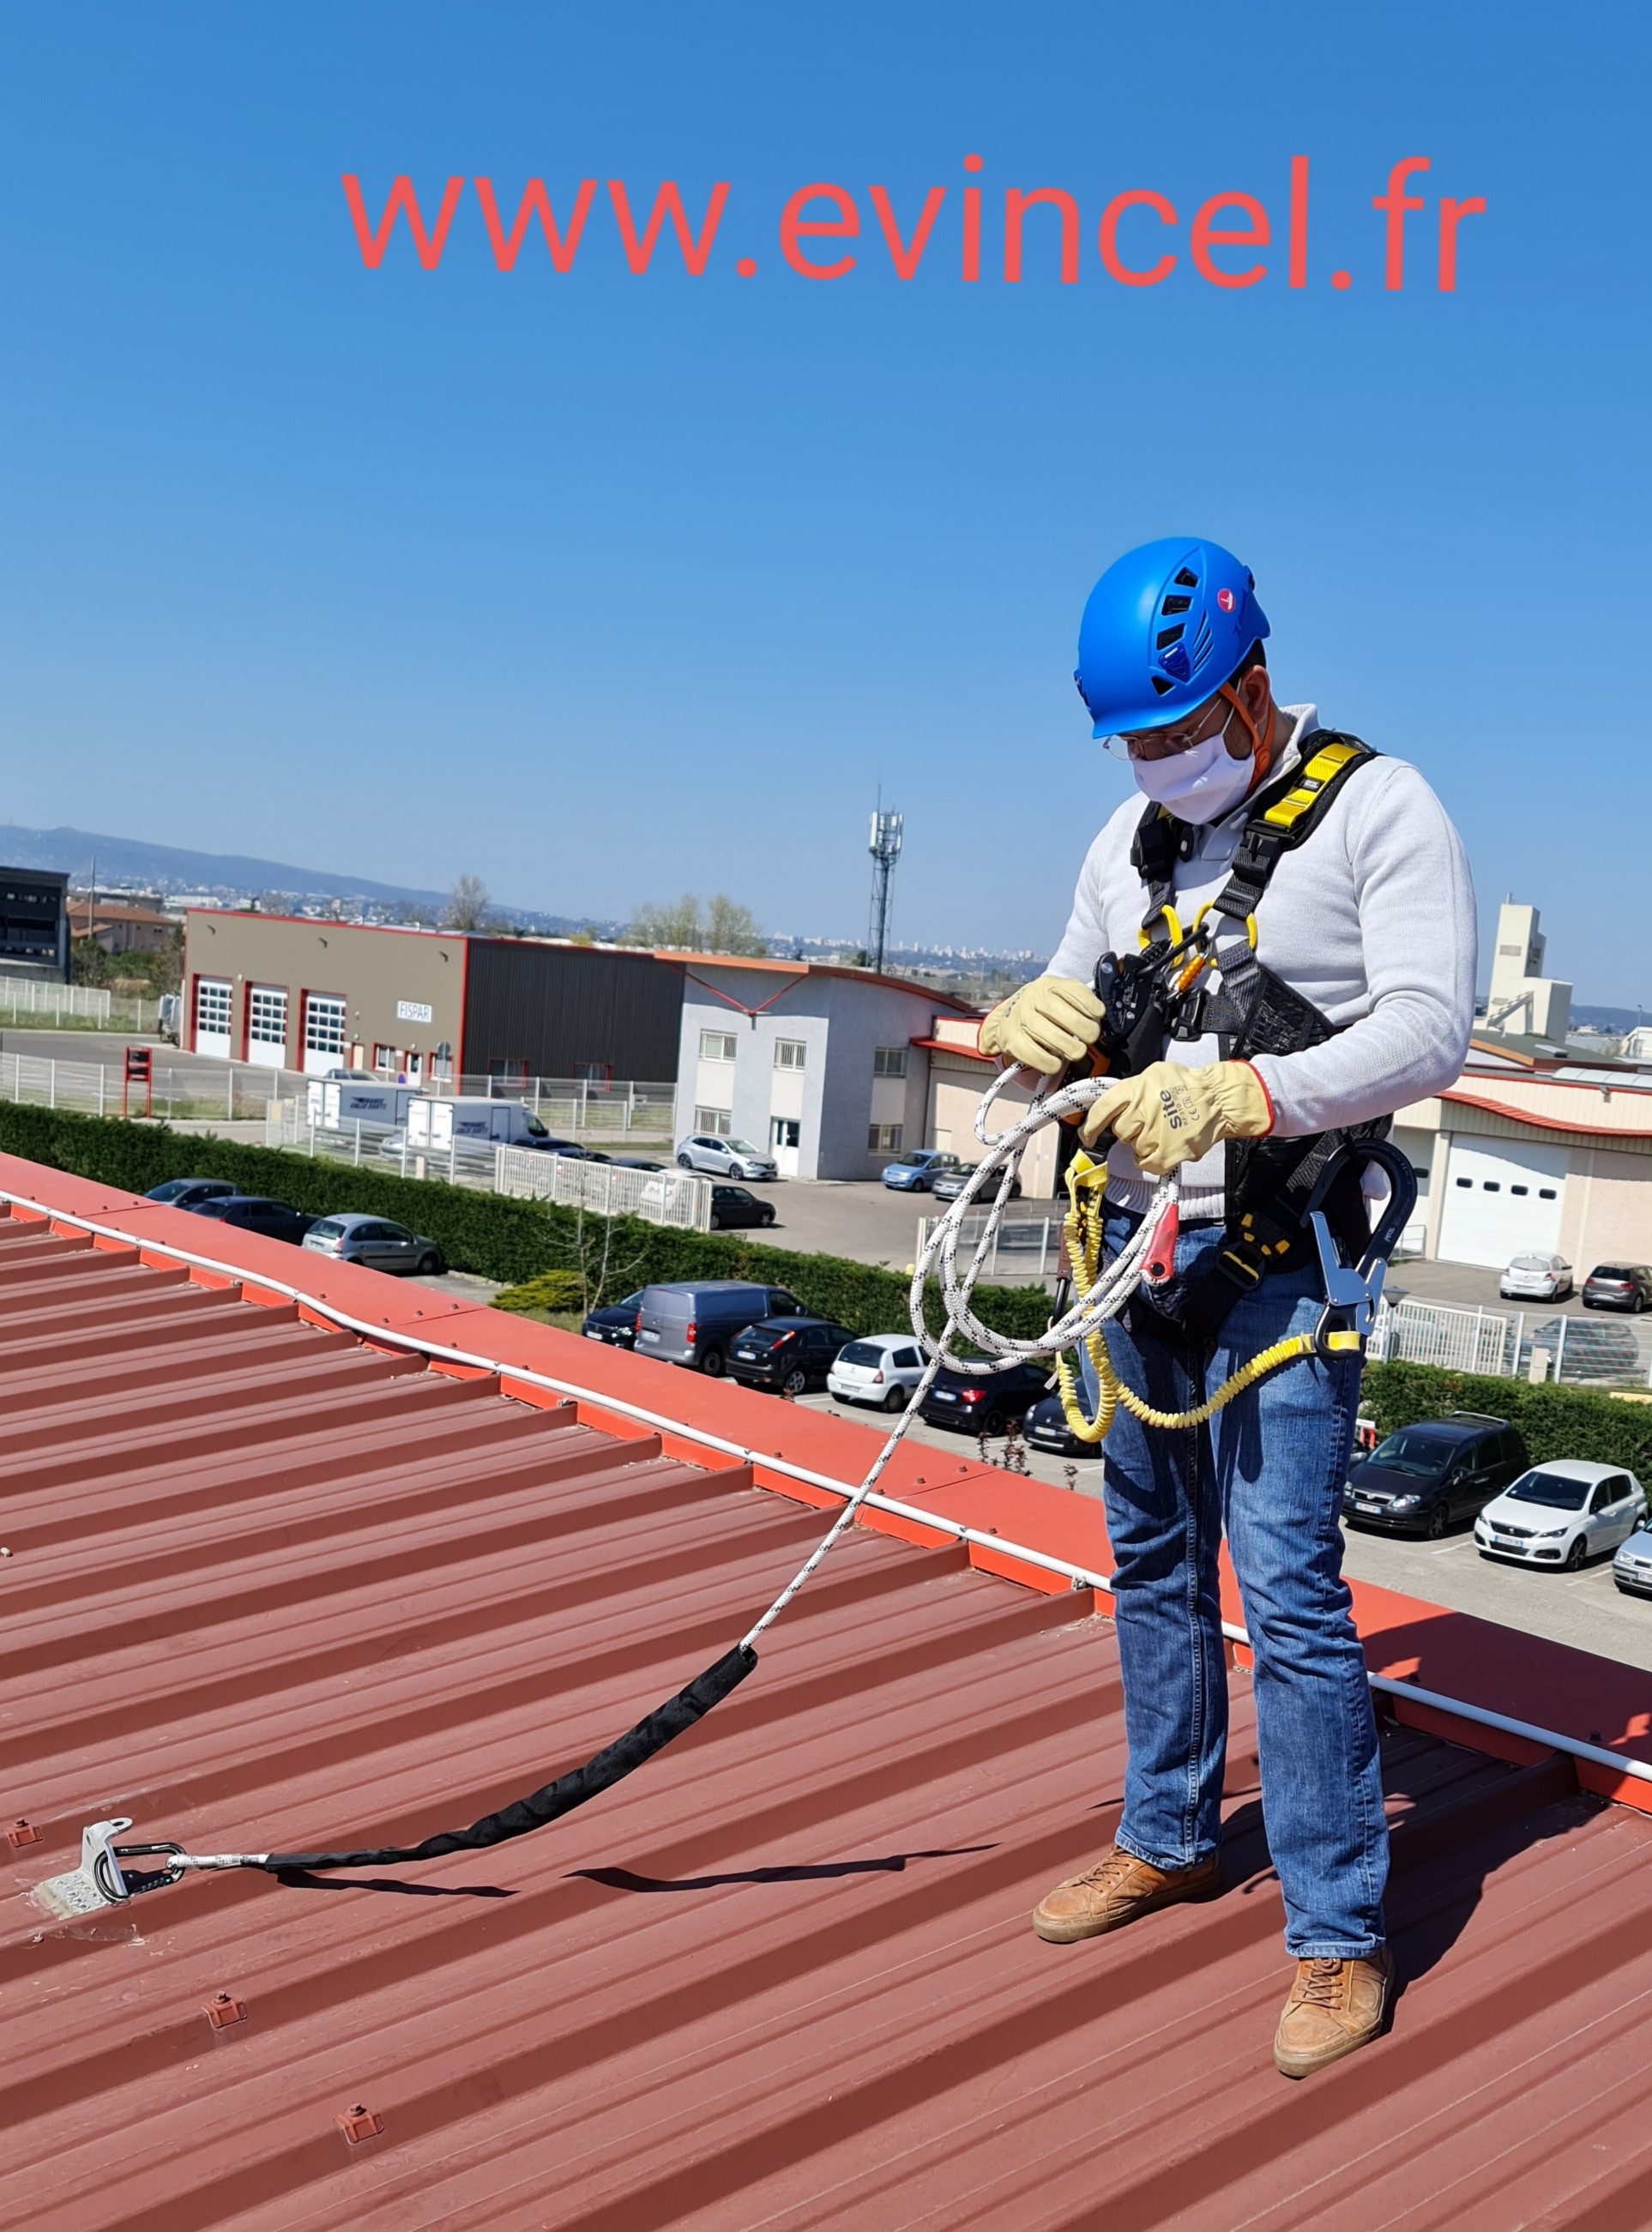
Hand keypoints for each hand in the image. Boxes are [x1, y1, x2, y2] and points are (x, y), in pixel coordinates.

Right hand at [979, 976, 1102, 1074]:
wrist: (1007, 1016)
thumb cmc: (1041, 1008)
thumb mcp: (1059, 993)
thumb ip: (1079, 999)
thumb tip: (1098, 1015)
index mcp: (1048, 985)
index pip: (1074, 991)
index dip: (1091, 1005)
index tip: (1098, 1014)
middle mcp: (1033, 999)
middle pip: (1066, 1017)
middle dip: (1086, 1030)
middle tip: (1090, 1037)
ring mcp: (1021, 1019)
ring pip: (1053, 1038)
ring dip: (1072, 1048)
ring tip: (1076, 1050)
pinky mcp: (1013, 1040)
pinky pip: (1036, 1055)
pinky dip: (1051, 1063)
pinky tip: (1057, 1062)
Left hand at [1079, 1060, 1272, 1173]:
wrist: (1219, 1099)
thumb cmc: (1189, 1085)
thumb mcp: (1154, 1074)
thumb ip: (1132, 1088)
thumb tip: (1114, 1102)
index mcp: (1136, 1089)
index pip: (1101, 1109)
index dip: (1090, 1126)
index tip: (1087, 1135)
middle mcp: (1142, 1111)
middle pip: (1119, 1130)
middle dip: (1129, 1128)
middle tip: (1148, 1121)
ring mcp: (1153, 1134)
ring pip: (1133, 1146)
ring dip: (1143, 1142)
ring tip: (1163, 1129)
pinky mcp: (1166, 1154)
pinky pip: (1145, 1163)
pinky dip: (1150, 1159)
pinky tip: (1163, 1146)